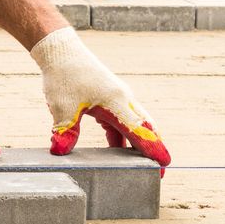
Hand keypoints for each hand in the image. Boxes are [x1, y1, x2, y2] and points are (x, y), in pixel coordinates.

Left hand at [31, 27, 170, 168]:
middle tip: (160, 172)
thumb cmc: (64, 77)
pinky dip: (122, 136)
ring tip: (141, 165)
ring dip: (139, 143)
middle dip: (153, 149)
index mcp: (117, 102)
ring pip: (135, 123)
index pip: (140, 131)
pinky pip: (122, 120)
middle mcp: (124, 99)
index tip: (164, 165)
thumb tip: (60, 151)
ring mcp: (118, 97)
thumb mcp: (62, 107)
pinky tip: (116, 151)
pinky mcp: (109, 97)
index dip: (152, 149)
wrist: (61, 51)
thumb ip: (65, 131)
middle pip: (146, 127)